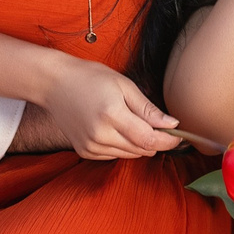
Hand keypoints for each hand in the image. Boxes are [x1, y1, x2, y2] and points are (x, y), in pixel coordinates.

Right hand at [39, 56, 180, 159]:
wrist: (54, 84)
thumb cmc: (90, 78)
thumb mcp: (124, 85)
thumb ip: (148, 109)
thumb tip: (172, 124)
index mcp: (111, 114)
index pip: (149, 139)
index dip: (168, 141)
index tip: (179, 136)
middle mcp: (100, 135)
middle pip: (141, 150)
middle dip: (156, 141)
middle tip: (160, 126)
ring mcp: (91, 146)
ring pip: (130, 155)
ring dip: (140, 144)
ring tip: (135, 122)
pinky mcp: (85, 152)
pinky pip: (115, 155)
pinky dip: (123, 146)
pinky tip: (117, 129)